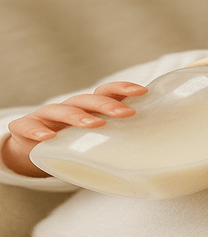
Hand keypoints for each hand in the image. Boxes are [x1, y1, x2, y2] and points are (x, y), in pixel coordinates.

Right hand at [2, 82, 147, 176]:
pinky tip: (48, 136)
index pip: (107, 91)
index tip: (144, 91)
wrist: (33, 147)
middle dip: (108, 105)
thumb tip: (153, 148)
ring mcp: (46, 116)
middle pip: (88, 100)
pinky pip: (27, 127)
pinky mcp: (24, 128)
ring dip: (79, 116)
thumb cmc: (73, 141)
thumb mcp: (95, 137)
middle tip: (127, 113)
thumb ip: (118, 138)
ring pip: (62, 110)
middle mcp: (69, 106)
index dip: (123, 88)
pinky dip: (37, 130)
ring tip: (95, 125)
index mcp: (88, 106)